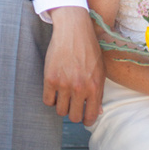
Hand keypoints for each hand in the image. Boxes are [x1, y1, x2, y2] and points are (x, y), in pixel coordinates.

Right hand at [44, 6, 104, 125]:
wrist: (74, 29)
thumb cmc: (89, 48)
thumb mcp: (100, 69)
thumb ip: (99, 92)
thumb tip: (98, 112)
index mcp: (95, 86)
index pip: (91, 116)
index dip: (87, 119)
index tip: (84, 116)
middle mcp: (80, 87)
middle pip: (74, 116)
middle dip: (74, 112)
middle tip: (73, 103)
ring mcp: (64, 84)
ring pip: (60, 111)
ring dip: (62, 105)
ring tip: (64, 93)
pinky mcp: (50, 78)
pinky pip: (48, 101)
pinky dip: (51, 98)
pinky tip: (55, 89)